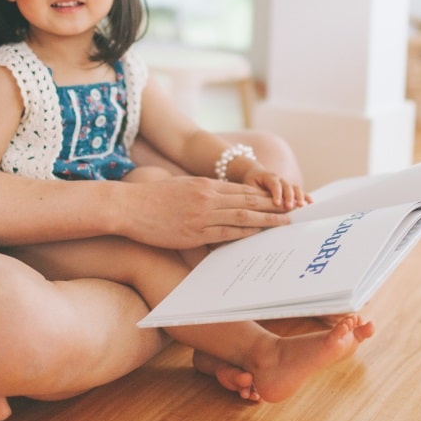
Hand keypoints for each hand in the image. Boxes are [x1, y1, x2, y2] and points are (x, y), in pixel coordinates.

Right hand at [114, 176, 291, 248]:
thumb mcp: (183, 186)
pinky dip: (244, 234)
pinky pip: (225, 234)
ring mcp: (202, 216)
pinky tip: (257, 235)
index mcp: (206, 185)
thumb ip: (203, 192)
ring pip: (242, 218)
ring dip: (265, 220)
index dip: (264, 195)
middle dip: (272, 206)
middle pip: (248, 202)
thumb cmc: (153, 197)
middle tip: (292, 210)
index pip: (242, 190)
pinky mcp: (194, 233)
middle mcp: (208, 198)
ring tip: (283, 223)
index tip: (280, 198)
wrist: (129, 206)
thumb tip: (221, 200)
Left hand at [241, 165, 310, 209]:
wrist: (255, 175)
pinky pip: (299, 192)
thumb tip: (258, 210)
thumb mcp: (249, 188)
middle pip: (287, 186)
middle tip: (290, 207)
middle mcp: (279, 179)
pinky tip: (310, 203)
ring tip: (301, 206)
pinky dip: (305, 196)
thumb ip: (255, 196)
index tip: (277, 203)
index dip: (276, 194)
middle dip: (289, 197)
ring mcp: (286, 184)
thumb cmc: (251, 183)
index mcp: (268, 177)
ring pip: (295, 188)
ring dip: (299, 197)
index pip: (274, 184)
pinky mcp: (290, 189)